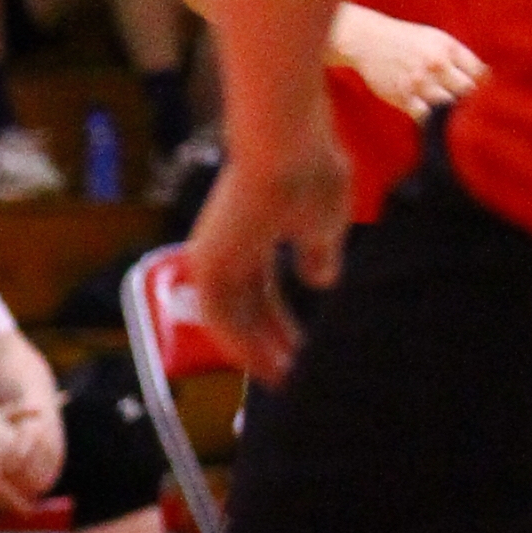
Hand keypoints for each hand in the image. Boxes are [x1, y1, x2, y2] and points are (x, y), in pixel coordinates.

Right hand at [0, 405, 45, 516]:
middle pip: (31, 469)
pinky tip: (28, 511)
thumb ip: (20, 410)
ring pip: (21, 482)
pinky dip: (18, 503)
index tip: (52, 467)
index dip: (48, 461)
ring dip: (31, 491)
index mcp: (13, 436)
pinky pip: (6, 493)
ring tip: (39, 497)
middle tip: (47, 485)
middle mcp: (7, 450)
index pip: (38, 452)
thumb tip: (43, 411)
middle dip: (41, 477)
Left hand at [189, 128, 350, 383]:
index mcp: (252, 234)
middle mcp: (227, 247)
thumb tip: (320, 280)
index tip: (303, 353)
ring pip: (230, 319)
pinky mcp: (208, 264)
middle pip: (247, 309)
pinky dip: (243, 346)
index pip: (261, 292)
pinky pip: (220, 320)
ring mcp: (213, 254)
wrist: (288, 150)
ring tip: (286, 382)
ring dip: (257, 353)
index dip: (281, 325)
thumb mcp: (324, 221)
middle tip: (293, 378)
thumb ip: (319, 251)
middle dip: (271, 345)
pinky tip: (271, 368)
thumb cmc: (310, 171)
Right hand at [334, 7, 484, 123]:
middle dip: (471, 100)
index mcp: (448, 48)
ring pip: (449, 107)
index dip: (486, 86)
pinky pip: (426, 117)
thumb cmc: (406, 40)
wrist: (367, 40)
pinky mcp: (402, 97)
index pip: (480, 73)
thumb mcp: (436, 39)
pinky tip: (433, 117)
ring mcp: (419, 82)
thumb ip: (460, 57)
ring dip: (452, 112)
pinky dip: (431, 120)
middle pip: (468, 92)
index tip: (486, 94)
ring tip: (452, 114)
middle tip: (470, 108)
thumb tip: (488, 79)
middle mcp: (436, 64)